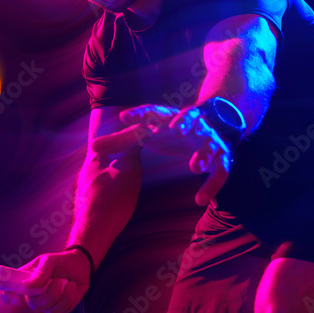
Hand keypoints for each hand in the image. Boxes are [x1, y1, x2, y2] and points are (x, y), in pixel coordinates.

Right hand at [0, 250, 91, 312]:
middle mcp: (34, 295)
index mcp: (26, 281)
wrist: (81, 264)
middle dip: (50, 295)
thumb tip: (26, 285)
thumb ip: (40, 272)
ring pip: (50, 310)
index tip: (19, 299)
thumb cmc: (61, 260)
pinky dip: (71, 297)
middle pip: (34, 306)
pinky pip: (64, 310)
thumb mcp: (50, 260)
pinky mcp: (61, 307)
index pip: (8, 293)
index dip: (9, 298)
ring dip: (63, 295)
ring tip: (69, 282)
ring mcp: (47, 303)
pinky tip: (73, 286)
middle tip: (58, 281)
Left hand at [91, 104, 230, 205]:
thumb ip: (122, 141)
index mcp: (168, 118)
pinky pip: (219, 171)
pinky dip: (212, 185)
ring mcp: (207, 139)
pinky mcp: (220, 157)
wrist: (210, 126)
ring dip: (202, 154)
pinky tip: (201, 200)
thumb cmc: (170, 131)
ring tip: (194, 166)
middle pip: (188, 118)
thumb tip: (93, 145)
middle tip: (175, 128)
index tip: (124, 117)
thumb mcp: (147, 134)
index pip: (152, 112)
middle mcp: (190, 125)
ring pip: (208, 144)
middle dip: (184, 122)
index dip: (139, 114)